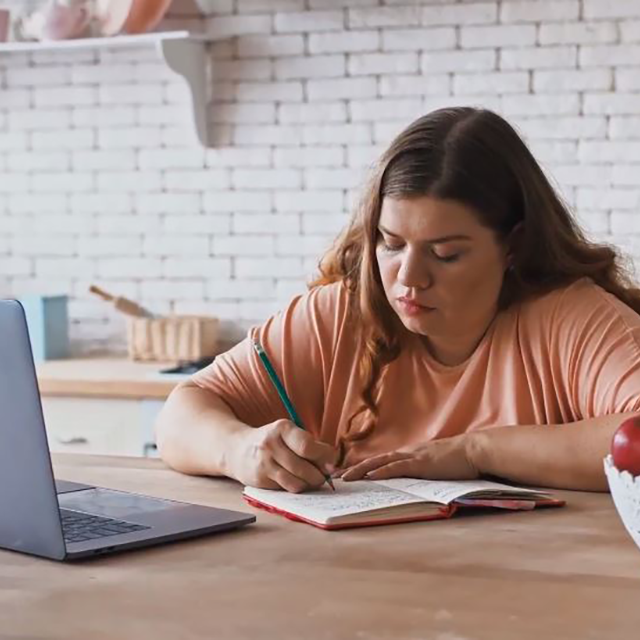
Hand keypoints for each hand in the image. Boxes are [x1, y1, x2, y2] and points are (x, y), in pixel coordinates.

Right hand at [230, 419, 338, 492]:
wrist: (237, 450)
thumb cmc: (273, 442)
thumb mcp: (288, 434)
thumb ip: (310, 445)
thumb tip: (332, 464)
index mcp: (282, 428)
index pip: (307, 446)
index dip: (325, 457)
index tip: (331, 462)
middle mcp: (271, 444)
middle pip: (304, 467)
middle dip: (319, 475)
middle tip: (323, 475)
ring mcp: (264, 463)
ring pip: (297, 482)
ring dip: (309, 484)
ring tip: (311, 479)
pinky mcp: (260, 480)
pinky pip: (287, 489)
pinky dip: (297, 487)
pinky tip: (297, 481)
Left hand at [339, 434, 479, 481]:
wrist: (474, 450)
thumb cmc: (458, 460)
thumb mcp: (434, 466)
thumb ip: (420, 471)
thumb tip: (410, 483)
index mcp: (409, 455)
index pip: (381, 461)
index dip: (363, 467)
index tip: (346, 474)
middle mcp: (407, 453)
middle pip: (375, 460)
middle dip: (354, 469)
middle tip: (336, 477)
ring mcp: (413, 457)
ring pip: (381, 462)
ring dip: (362, 470)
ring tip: (346, 477)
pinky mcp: (422, 463)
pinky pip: (398, 468)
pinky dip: (383, 471)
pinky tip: (371, 476)